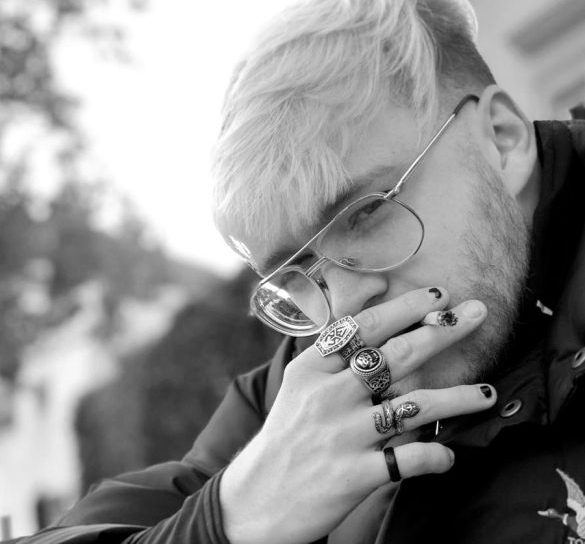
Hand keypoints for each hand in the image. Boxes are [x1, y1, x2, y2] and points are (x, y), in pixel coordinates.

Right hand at [219, 287, 495, 543]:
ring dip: (458, 398)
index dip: (405, 308)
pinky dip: (435, 455)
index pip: (364, 327)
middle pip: (396, 355)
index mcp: (313, 367)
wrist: (258, 497)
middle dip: (442, 331)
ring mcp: (343, 434)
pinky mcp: (354, 475)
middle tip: (477, 313)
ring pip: (414, 406)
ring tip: (488, 393)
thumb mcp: (300, 386)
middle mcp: (329, 395)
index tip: (437, 295)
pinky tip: (449, 454)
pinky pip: (408, 460)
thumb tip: (381, 333)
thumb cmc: (287, 434)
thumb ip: (334, 359)